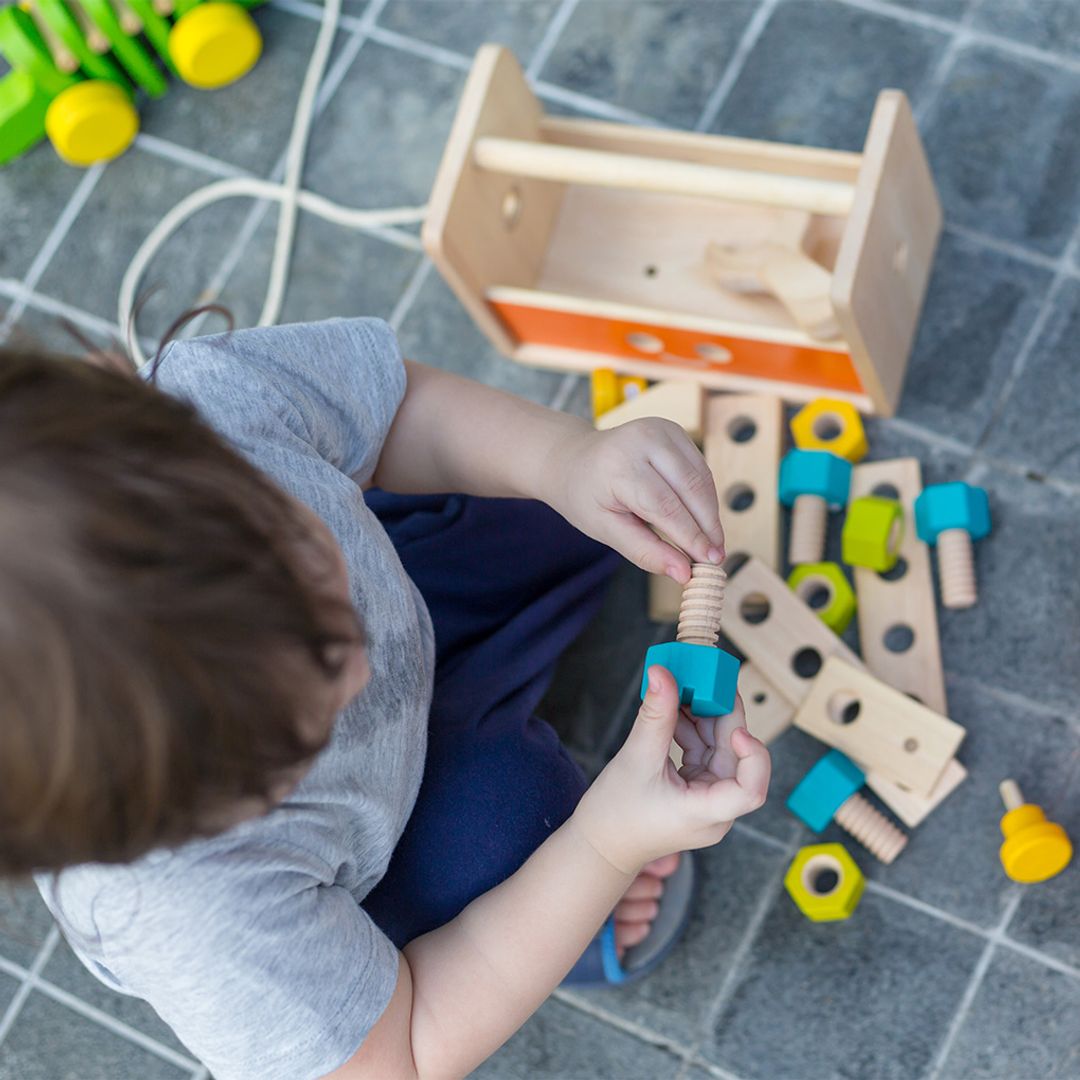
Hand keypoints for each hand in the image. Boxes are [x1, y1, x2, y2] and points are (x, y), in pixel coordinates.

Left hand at [542, 419, 724, 583]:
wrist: (574, 460)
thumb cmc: (587, 498)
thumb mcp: (606, 530)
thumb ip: (645, 551)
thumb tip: (684, 574)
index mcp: (619, 465)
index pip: (665, 506)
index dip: (691, 536)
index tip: (709, 563)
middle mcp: (643, 439)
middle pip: (690, 488)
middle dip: (707, 526)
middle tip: (716, 558)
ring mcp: (662, 429)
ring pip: (702, 478)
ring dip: (711, 513)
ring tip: (712, 544)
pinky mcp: (675, 430)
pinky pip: (701, 469)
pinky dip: (706, 497)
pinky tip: (703, 520)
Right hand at [573, 666, 770, 874]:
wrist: (599, 844)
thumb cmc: (616, 816)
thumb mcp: (636, 760)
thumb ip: (655, 716)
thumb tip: (663, 675)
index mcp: (706, 814)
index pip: (750, 790)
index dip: (753, 756)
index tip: (737, 729)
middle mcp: (714, 809)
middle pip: (733, 757)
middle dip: (720, 718)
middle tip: (707, 682)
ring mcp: (706, 800)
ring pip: (717, 751)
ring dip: (702, 720)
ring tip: (683, 691)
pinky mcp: (695, 791)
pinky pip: (702, 754)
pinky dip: (691, 732)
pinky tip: (676, 711)